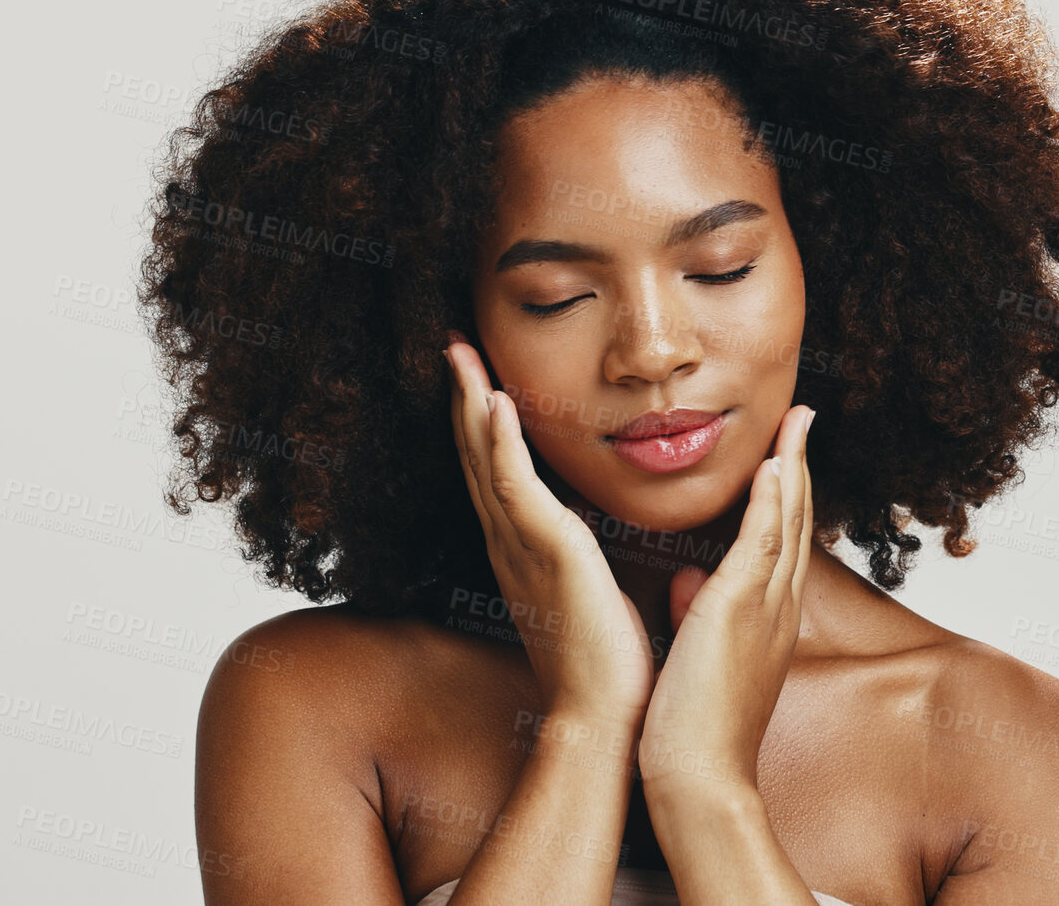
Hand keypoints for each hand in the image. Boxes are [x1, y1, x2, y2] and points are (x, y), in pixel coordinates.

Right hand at [444, 331, 654, 728]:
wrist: (604, 714)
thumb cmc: (606, 663)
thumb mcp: (590, 592)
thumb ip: (582, 558)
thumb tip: (591, 536)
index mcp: (523, 550)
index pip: (496, 471)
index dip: (482, 422)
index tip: (478, 374)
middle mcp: (510, 542)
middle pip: (476, 455)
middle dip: (464, 397)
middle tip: (453, 344)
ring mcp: (522, 545)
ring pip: (486, 459)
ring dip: (471, 401)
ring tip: (461, 352)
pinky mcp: (546, 551)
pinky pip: (514, 486)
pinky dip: (499, 442)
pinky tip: (493, 401)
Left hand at [636, 404, 815, 796]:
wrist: (699, 777)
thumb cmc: (693, 726)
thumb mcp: (696, 652)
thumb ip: (695, 609)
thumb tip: (683, 577)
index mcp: (768, 616)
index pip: (782, 539)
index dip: (786, 490)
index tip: (786, 450)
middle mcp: (777, 606)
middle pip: (796, 520)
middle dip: (800, 464)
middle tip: (803, 416)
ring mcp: (765, 607)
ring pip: (787, 522)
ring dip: (793, 465)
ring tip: (797, 420)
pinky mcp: (741, 611)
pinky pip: (764, 545)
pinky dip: (773, 502)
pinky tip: (775, 465)